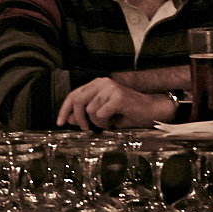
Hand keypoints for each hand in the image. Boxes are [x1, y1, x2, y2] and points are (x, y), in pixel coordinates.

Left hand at [57, 77, 173, 129]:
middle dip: (78, 118)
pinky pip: (101, 114)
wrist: (152, 110)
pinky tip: (113, 123)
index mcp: (98, 84)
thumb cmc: (128, 112)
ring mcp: (111, 89)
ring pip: (90, 110)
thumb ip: (85, 114)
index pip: (74, 94)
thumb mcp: (102, 114)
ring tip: (108, 124)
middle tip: (85, 128)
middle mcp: (103, 83)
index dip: (65, 109)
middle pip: (78, 101)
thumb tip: (69, 119)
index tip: (60, 122)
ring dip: (97, 122)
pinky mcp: (118, 97)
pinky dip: (105, 123)